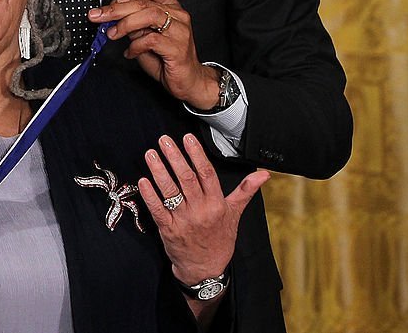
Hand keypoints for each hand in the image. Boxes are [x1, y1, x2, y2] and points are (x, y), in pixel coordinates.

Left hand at [89, 0, 218, 109]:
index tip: (113, 4)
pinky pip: (151, 39)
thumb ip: (132, 24)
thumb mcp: (144, 36)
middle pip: (144, 2)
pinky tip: (130, 52)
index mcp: (171, 8)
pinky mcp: (178, 48)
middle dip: (116, 9)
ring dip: (125, 24)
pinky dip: (135, 45)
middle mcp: (178, 16)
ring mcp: (180, 31)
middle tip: (98, 16)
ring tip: (113, 34)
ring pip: (149, 15)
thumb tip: (111, 16)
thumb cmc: (166, 58)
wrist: (188, 80)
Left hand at [138, 133, 268, 285]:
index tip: (187, 138)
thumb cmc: (220, 238)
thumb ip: (245, 190)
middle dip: (174, 157)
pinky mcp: (168, 230)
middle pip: (186, 179)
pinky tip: (143, 181)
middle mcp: (201, 211)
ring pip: (170, 191)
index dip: (197, 154)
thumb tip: (263, 174)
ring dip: (159, 171)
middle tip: (164, 140)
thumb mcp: (235, 214)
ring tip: (151, 154)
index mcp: (217, 204)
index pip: (207, 174)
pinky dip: (150, 195)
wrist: (206, 268)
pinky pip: (158, 210)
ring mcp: (184, 220)